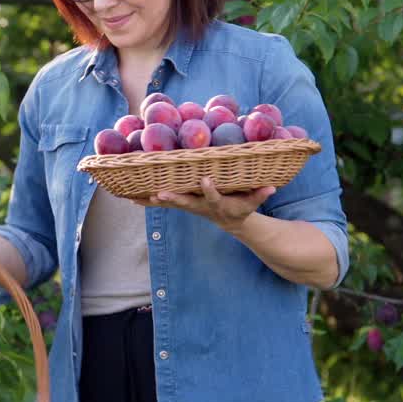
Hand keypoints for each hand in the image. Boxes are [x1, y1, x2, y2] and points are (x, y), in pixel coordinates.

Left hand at [131, 176, 274, 233]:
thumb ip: (261, 194)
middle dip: (173, 198)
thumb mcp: (253, 202)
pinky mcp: (182, 204)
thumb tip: (272, 187)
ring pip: (169, 203)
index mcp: (218, 204)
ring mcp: (189, 206)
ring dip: (153, 200)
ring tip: (135, 196)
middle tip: (159, 193)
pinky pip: (163, 202)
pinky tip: (130, 196)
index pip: (214, 196)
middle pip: (185, 202)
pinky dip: (147, 200)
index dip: (210, 190)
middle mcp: (201, 206)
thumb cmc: (242, 207)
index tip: (206, 180)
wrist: (231, 221)